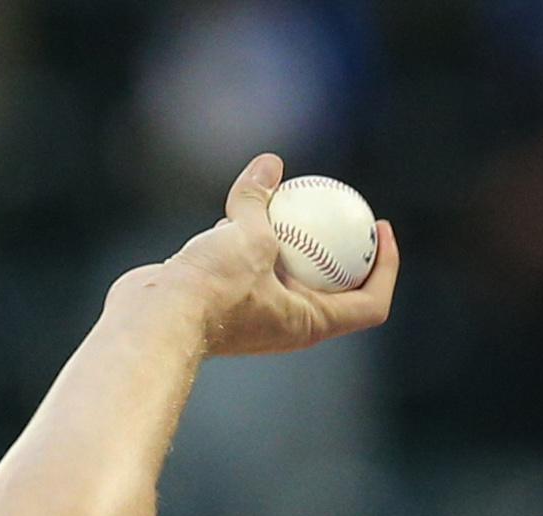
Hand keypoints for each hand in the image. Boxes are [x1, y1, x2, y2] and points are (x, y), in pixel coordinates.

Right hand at [130, 153, 400, 357]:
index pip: (371, 304)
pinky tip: (241, 207)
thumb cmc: (212, 289)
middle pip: (335, 286)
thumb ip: (260, 201)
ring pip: (288, 271)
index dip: (387, 267)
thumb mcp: (247, 235)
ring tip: (293, 197)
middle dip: (346, 249)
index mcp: (312, 323)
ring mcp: (259, 313)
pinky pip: (252, 265)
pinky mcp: (228, 300)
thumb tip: (270, 164)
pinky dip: (252, 238)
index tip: (381, 228)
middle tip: (346, 208)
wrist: (155, 320)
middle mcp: (291, 324)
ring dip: (294, 238)